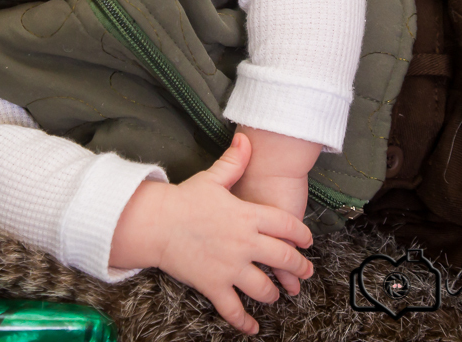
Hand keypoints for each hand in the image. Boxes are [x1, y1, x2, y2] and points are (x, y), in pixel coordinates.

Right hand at [110, 132, 313, 335]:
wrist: (154, 223)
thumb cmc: (183, 200)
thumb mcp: (212, 178)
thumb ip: (234, 161)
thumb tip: (245, 138)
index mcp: (247, 215)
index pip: (288, 226)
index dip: (302, 235)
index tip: (307, 242)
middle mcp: (244, 243)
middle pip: (284, 259)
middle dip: (300, 268)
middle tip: (305, 272)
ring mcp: (230, 267)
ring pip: (265, 288)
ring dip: (274, 293)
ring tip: (276, 293)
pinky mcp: (214, 285)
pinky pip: (234, 310)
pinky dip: (245, 322)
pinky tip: (253, 327)